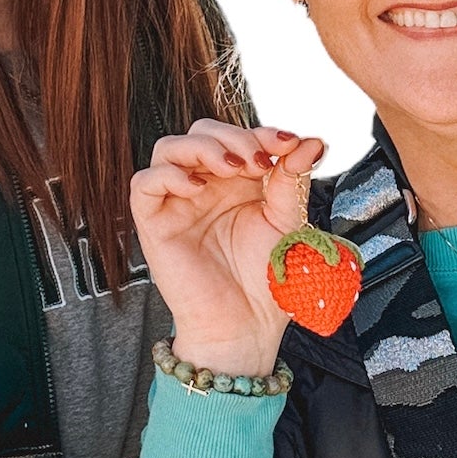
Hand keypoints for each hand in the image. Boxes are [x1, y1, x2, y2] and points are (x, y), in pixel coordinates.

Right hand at [130, 123, 327, 376]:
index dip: (261, 132)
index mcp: (238, 183)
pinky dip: (168, 175)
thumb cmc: (265, 281)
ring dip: (202, 147)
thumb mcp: (287, 221)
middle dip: (232, 137)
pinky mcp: (154, 223)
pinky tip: (198, 188)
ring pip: (170, 148)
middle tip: (260, 161)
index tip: (290, 143)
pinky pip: (144, 183)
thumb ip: (293, 180)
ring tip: (232, 168)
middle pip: (202, 132)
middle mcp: (205, 187)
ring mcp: (177, 202)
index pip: (239, 137)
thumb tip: (312, 141)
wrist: (246, 325)